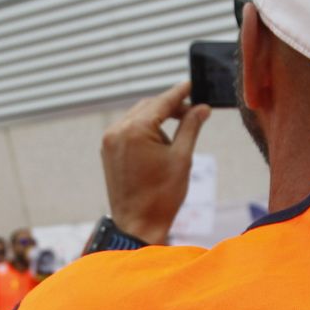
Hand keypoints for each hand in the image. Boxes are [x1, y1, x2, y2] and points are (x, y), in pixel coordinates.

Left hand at [100, 81, 210, 244]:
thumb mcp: (182, 158)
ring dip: (158, 119)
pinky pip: (128, 130)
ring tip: (178, 137)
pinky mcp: (108, 151)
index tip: (192, 84)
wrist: (138, 225)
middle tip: (193, 113)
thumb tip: (202, 108)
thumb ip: (191, 127)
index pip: (162, 102)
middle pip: (148, 106)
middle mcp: (117, 131)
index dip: (180, 93)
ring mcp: (109, 141)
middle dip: (170, 107)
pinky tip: (160, 143)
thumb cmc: (161, 196)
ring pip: (138, 117)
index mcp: (135, 130)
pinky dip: (145, 130)